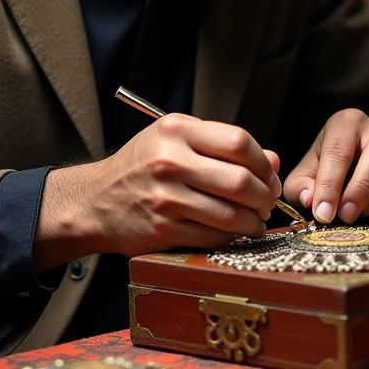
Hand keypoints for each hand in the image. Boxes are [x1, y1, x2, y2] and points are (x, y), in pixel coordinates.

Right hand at [34, 114, 280, 267]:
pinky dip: (231, 237)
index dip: (263, 162)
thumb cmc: (143, 167)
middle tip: (267, 202)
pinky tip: (234, 233)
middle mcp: (169, 161)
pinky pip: (212, 236)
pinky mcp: (162, 229)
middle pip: (240, 180)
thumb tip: (272, 161)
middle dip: (264, 196)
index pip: (238, 142)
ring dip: (252, 221)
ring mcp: (165, 197)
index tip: (268, 174)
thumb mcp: (177, 141)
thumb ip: (223, 146)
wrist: (95, 200)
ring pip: (230, 214)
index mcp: (176, 130)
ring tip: (255, 221)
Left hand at [283, 109, 368, 224]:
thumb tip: (311, 199)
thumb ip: (301, 187)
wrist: (356, 170)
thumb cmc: (327, 171)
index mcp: (348, 122)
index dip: (330, 184)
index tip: (323, 213)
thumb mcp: (306, 175)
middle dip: (360, 189)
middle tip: (345, 216)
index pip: (339, 150)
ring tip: (360, 215)